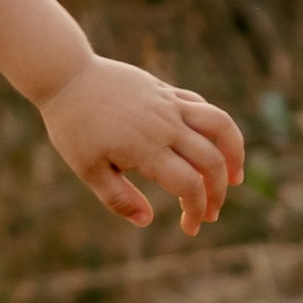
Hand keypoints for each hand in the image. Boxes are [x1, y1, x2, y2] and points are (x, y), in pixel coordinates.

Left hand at [39, 57, 245, 236]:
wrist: (66, 75)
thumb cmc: (73, 125)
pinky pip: (201, 105)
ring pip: (220, 125)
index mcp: (146, 148)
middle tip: (210, 213)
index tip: (191, 228)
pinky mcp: (165, 90)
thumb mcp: (87, 168)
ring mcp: (168, 103)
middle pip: (212, 161)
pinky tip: (212, 145)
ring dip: (235, 152)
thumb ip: (118, 198)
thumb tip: (146, 221)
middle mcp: (165, 125)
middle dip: (218, 193)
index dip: (197, 210)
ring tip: (236, 176)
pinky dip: (216, 127)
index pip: (190, 185)